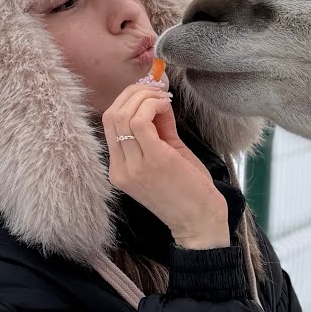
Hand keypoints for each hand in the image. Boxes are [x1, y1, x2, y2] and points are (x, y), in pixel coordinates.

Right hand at [102, 84, 229, 248]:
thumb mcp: (167, 156)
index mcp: (119, 170)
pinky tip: (166, 106)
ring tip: (163, 99)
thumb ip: (158, 129)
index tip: (149, 91)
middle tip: (156, 89)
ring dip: (144, 97)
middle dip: (133, 93)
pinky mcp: (153, 161)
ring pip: (123, 115)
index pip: (109, 123)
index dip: (127, 100)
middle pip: (111, 115)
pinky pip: (140, 121)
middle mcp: (121, 169)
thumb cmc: (187, 191)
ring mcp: (134, 166)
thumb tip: (156, 99)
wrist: (201, 222)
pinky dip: (153, 106)